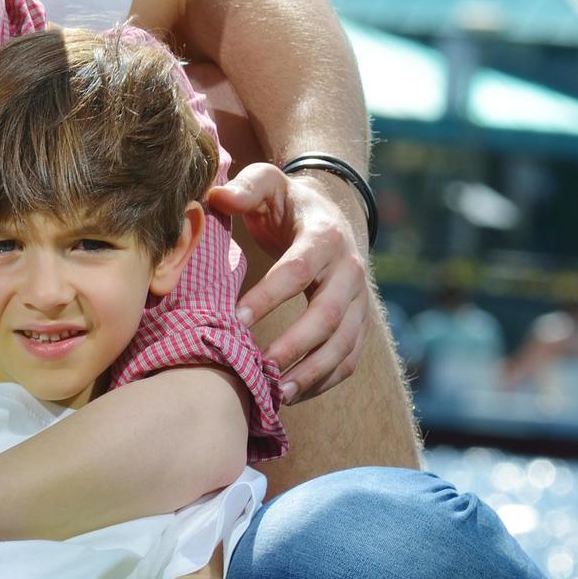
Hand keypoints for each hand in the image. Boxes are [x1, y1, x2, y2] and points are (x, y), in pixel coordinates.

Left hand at [212, 163, 371, 402]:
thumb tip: (217, 196)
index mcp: (325, 237)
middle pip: (327, 315)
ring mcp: (360, 302)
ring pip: (344, 344)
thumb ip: (246, 186)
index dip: (268, 296)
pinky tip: (291, 395)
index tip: (234, 319)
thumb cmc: (287, 204)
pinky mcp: (360, 324)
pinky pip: (348, 360)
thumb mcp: (268, 183)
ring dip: (312, 373)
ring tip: (277, 393)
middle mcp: (350, 271)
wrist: (330, 214)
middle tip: (259, 366)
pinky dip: (323, 382)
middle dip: (294, 345)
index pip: (297, 270)